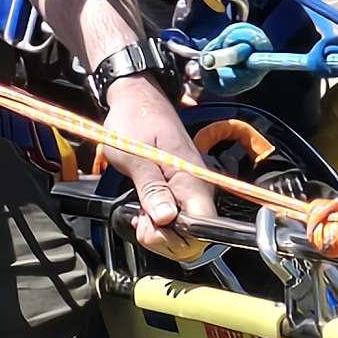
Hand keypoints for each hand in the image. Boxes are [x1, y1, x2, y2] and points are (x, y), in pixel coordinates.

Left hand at [106, 72, 222, 252]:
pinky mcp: (183, 188)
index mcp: (191, 175)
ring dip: (161, 231)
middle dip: (166, 238)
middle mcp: (199, 184)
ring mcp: (192, 187)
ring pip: (186, 230)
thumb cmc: (134, 120)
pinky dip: (160, 222)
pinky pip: (179, 218)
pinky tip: (145, 210)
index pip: (203, 225)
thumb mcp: (134, 155)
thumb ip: (150, 187)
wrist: (136, 98)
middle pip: (196, 235)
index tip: (150, 226)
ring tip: (139, 214)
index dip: (177, 237)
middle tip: (140, 221)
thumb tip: (165, 218)